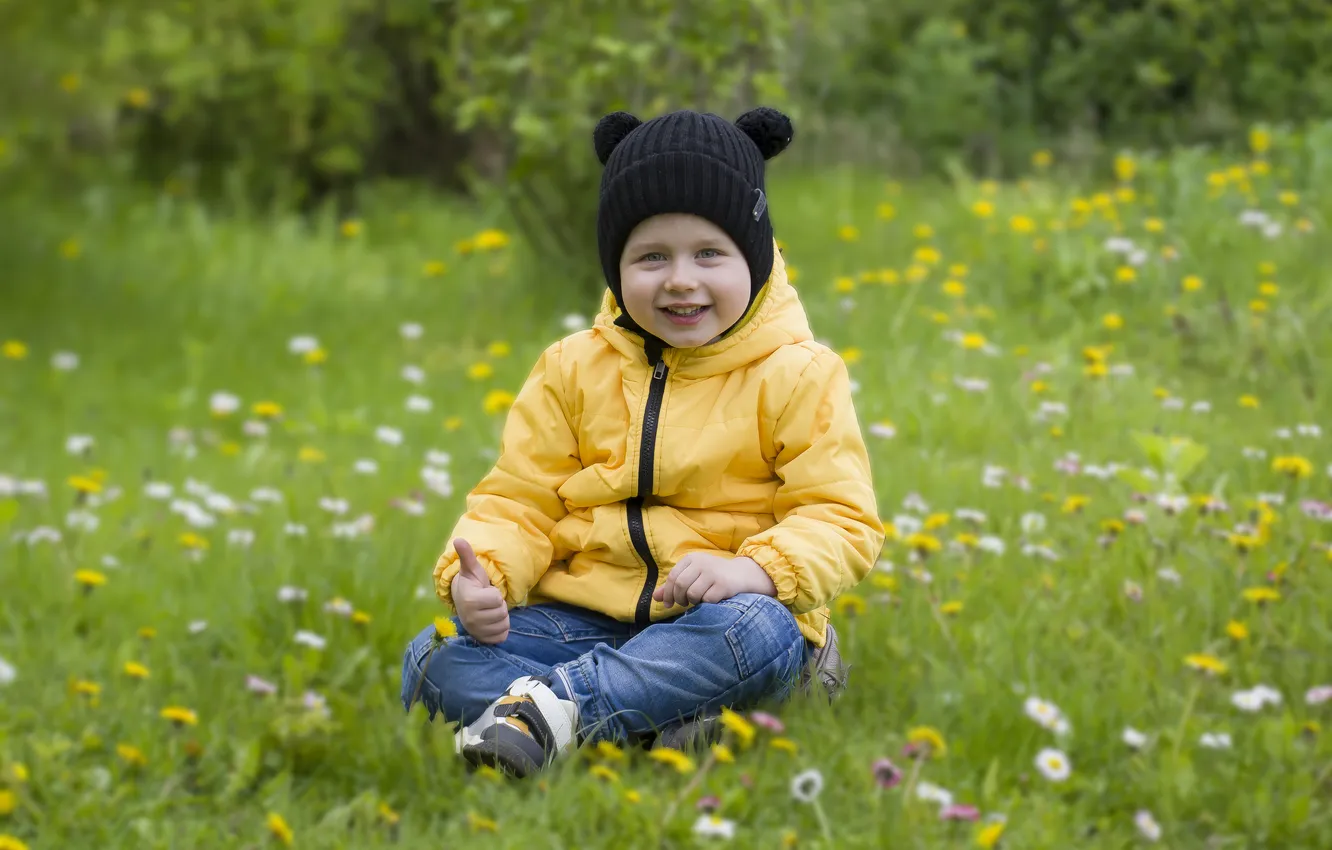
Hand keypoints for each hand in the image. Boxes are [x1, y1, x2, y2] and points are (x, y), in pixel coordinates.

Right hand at [449, 538, 509, 643]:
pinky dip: (501, 629)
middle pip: (502, 612)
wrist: (464, 605)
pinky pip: (503, 636)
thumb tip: (458, 539)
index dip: (494, 594)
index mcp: (469, 601)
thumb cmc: (471, 584)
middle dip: (498, 605)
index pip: (497, 599)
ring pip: (504, 624)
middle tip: (487, 602)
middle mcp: (471, 619)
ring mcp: (477, 632)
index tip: (484, 592)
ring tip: (489, 611)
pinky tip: (492, 622)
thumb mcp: (471, 569)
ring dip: (501, 617)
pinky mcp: (484, 640)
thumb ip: (467, 555)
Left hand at [652, 553, 776, 608]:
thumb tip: (655, 597)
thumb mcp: (692, 576)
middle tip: (684, 604)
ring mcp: (713, 573)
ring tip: (699, 600)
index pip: (672, 577)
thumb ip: (673, 586)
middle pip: (680, 586)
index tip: (668, 604)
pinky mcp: (723, 584)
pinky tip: (712, 599)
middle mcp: (701, 563)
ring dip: (693, 602)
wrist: (742, 574)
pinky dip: (707, 603)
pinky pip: (707, 600)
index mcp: (691, 558)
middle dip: (679, 599)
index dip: (667, 593)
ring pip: (692, 594)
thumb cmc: (713, 576)